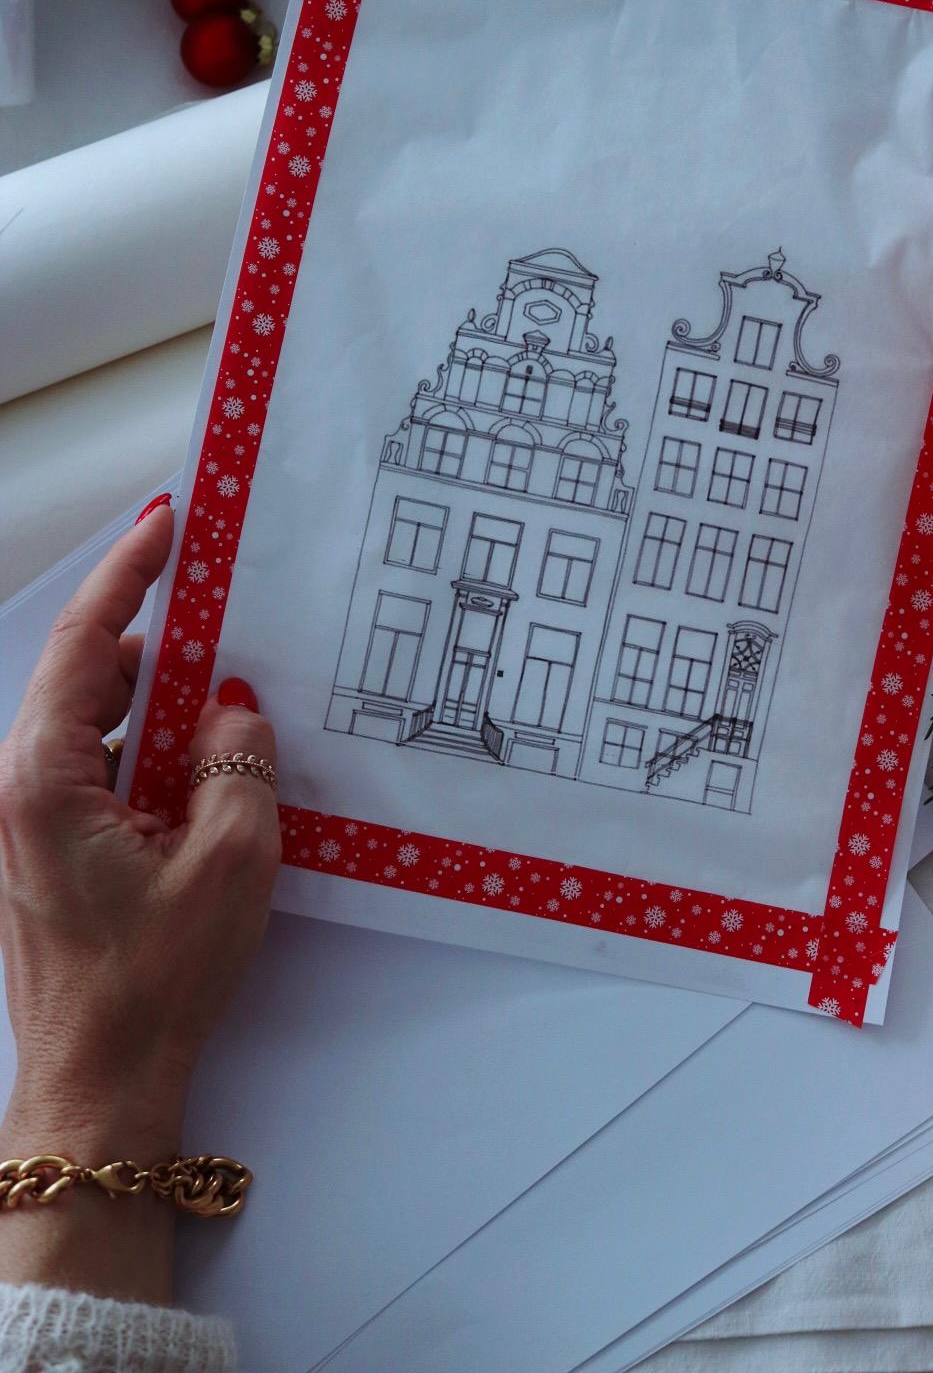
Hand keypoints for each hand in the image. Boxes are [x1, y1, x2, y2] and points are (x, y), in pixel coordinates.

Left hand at [0, 503, 279, 1160]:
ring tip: (222, 688)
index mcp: (43, 775)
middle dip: (153, 634)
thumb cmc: (152, 981)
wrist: (98, 1081)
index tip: (166, 523)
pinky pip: (99, 764)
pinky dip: (146, 745)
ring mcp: (29, 819)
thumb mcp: (229, 858)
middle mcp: (20, 786)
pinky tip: (201, 761)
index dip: (127, 573)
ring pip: (94, 720)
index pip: (83, 639)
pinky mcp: (49, 848)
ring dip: (154, 697)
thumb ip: (238, 762)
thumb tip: (233, 705)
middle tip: (220, 602)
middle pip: (85, 672)